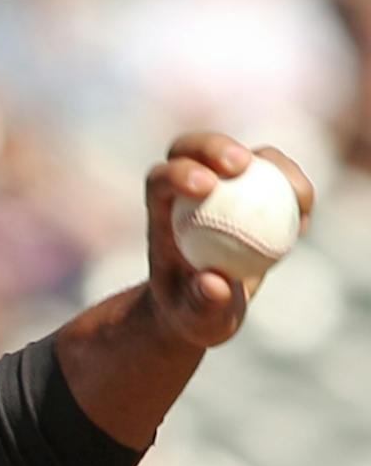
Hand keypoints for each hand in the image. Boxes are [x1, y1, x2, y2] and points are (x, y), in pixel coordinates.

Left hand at [144, 132, 313, 347]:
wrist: (206, 308)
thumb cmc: (192, 314)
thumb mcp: (195, 319)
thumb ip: (201, 304)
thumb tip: (213, 281)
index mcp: (161, 215)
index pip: (160, 180)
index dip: (179, 172)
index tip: (207, 186)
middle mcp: (186, 192)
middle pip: (192, 148)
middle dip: (215, 145)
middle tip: (244, 164)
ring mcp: (223, 187)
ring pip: (244, 156)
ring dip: (274, 164)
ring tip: (299, 199)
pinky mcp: (254, 192)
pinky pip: (278, 177)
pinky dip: (295, 189)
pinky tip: (305, 219)